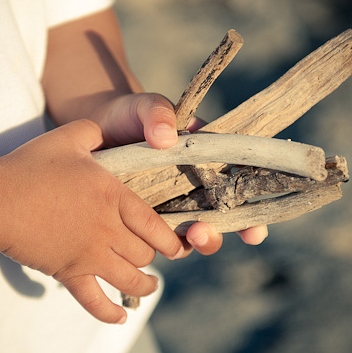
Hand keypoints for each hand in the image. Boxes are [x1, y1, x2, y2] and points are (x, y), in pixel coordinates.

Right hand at [0, 119, 185, 323]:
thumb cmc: (29, 167)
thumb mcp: (68, 138)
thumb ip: (94, 132)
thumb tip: (106, 130)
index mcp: (113, 196)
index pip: (154, 224)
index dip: (171, 239)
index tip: (177, 245)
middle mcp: (108, 229)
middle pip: (145, 254)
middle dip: (155, 258)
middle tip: (155, 257)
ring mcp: (89, 254)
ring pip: (130, 279)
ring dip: (145, 285)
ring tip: (150, 286)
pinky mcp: (69, 272)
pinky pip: (95, 300)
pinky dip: (110, 313)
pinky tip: (121, 317)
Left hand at [89, 92, 267, 254]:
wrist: (98, 126)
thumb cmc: (131, 114)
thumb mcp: (147, 107)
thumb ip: (158, 113)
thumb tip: (166, 138)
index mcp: (209, 164)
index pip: (239, 193)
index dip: (251, 217)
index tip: (254, 232)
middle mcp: (195, 191)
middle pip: (218, 225)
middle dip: (216, 236)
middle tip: (202, 232)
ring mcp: (171, 208)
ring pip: (190, 238)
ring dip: (192, 243)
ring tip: (186, 236)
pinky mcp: (144, 219)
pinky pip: (156, 240)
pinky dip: (157, 246)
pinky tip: (148, 244)